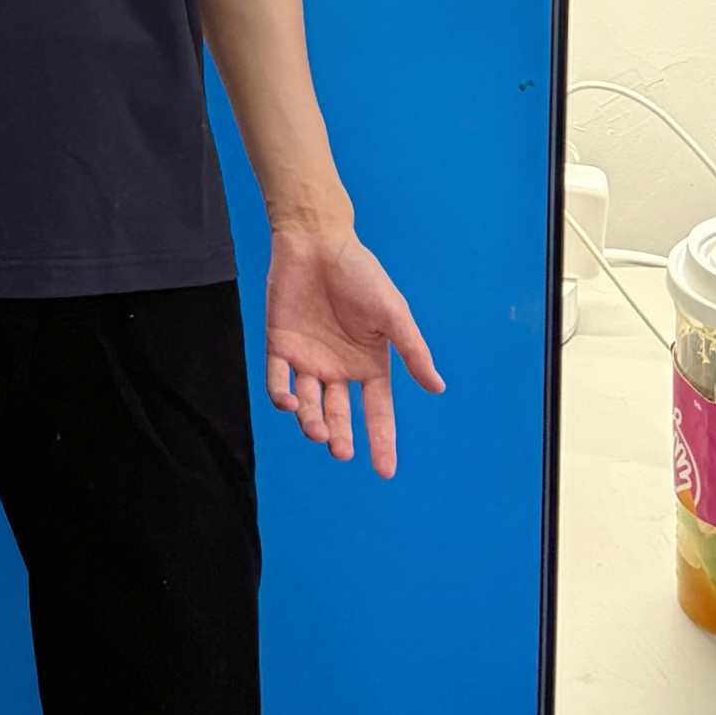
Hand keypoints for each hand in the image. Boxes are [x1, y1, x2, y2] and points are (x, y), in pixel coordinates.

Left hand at [264, 230, 443, 476]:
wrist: (317, 243)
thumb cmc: (360, 274)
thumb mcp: (393, 314)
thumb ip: (412, 351)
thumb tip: (437, 388)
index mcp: (369, 364)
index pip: (377, 411)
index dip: (381, 440)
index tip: (385, 471)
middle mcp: (338, 369)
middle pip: (339, 414)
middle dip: (340, 436)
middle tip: (341, 450)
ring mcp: (308, 360)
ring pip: (307, 404)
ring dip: (311, 421)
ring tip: (318, 431)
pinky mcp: (280, 347)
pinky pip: (278, 380)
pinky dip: (282, 395)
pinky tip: (289, 403)